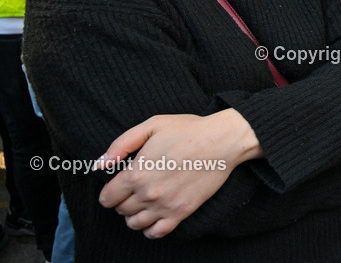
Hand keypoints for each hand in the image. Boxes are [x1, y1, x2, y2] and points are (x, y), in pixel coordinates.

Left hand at [96, 109, 260, 237]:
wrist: (222, 141)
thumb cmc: (188, 130)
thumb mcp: (152, 125)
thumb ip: (121, 144)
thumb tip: (99, 165)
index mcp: (136, 173)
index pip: (107, 198)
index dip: (110, 191)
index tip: (119, 185)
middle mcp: (147, 194)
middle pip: (121, 211)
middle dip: (123, 200)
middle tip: (135, 188)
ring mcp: (165, 205)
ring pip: (135, 224)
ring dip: (134, 215)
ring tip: (144, 202)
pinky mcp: (182, 212)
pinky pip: (156, 232)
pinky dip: (150, 228)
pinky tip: (155, 215)